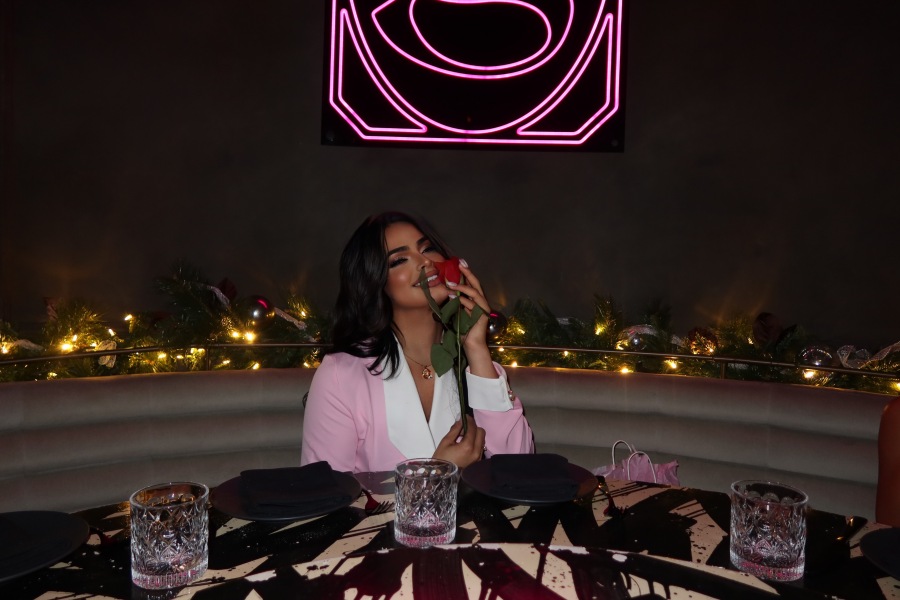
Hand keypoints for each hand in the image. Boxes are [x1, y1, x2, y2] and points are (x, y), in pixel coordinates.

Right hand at [433, 416, 485, 469]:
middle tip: (464, 427)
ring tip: (463, 436)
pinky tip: (466, 443)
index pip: (472, 428)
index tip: (464, 416)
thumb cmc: (442, 459)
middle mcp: (476, 451)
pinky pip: (480, 447)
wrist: (442, 477)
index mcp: (468, 446)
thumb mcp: (445, 442)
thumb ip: (455, 429)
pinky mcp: (478, 461)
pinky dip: (475, 442)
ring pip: (482, 440)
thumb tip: (461, 420)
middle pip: (481, 432)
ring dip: (475, 434)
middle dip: (474, 427)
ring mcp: (478, 457)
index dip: (469, 420)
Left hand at [447, 260, 494, 376]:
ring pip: (475, 293)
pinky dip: (464, 301)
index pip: (472, 284)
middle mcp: (481, 303)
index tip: (459, 264)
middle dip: (468, 274)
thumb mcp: (458, 313)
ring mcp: (483, 309)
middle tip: (459, 265)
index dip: (467, 274)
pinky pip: (473, 306)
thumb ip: (456, 303)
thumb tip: (448, 292)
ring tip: (452, 285)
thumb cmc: (465, 330)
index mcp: (476, 301)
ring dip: (463, 287)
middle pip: (477, 284)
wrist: (471, 345)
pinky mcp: (482, 317)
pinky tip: (456, 299)